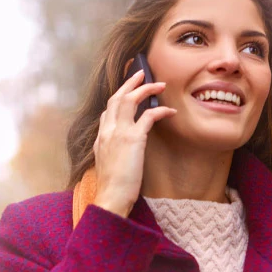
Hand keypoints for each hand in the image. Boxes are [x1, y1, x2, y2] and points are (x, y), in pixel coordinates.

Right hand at [92, 69, 175, 216]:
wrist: (110, 198)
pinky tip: (170, 111)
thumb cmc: (111, 188)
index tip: (126, 91)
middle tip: (141, 73)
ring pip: (130, 100)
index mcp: (100, 138)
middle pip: (116, 98)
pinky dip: (161, 110)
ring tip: (159, 84)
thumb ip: (108, 151)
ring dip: (145, 89)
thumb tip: (117, 147)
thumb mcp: (105, 166)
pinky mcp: (133, 139)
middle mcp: (107, 131)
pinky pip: (149, 116)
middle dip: (129, 83)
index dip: (118, 98)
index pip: (107, 111)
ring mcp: (119, 133)